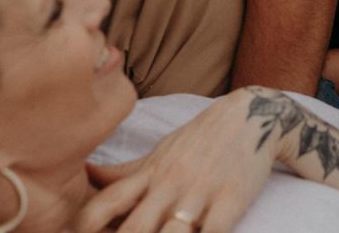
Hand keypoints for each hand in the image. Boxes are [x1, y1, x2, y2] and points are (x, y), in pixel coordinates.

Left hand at [73, 87, 276, 232]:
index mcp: (148, 175)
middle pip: (133, 229)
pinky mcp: (231, 200)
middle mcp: (169, 185)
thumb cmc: (200, 140)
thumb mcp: (159, 154)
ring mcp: (200, 193)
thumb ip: (123, 174)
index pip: (104, 204)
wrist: (254, 116)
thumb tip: (84, 176)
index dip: (84, 228)